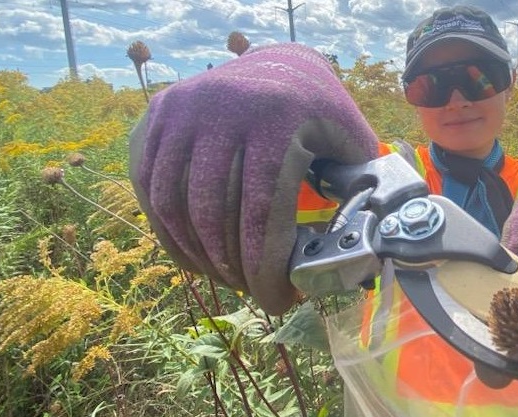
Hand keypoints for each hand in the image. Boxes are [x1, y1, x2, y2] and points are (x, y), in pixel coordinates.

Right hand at [129, 43, 379, 314]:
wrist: (277, 63)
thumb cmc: (320, 112)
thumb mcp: (350, 138)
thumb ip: (361, 186)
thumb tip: (367, 245)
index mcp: (277, 119)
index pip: (261, 212)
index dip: (265, 268)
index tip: (277, 301)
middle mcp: (223, 110)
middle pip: (215, 214)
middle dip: (233, 268)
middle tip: (252, 291)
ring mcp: (183, 110)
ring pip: (175, 204)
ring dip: (197, 254)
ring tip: (225, 277)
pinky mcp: (157, 115)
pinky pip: (149, 185)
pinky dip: (167, 229)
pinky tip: (193, 255)